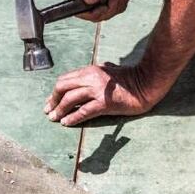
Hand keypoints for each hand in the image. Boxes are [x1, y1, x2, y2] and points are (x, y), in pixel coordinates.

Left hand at [43, 62, 164, 125]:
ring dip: (59, 110)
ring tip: (54, 118)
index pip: (65, 79)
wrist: (146, 84)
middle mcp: (91, 78)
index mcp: (91, 70)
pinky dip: (72, 118)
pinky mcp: (104, 103)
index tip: (50, 100)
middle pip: (63, 87)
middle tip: (48, 110)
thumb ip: (96, 72)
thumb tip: (85, 77)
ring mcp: (97, 90)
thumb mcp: (109, 70)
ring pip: (70, 100)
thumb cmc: (129, 78)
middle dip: (53, 100)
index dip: (55, 91)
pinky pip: (83, 112)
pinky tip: (66, 123)